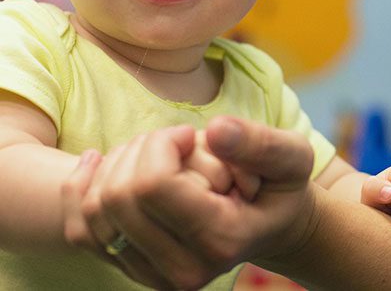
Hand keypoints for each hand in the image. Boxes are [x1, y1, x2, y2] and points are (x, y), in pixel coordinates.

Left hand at [61, 119, 316, 289]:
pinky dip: (84, 187)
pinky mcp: (132, 269)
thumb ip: (259, 142)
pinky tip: (100, 160)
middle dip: (141, 151)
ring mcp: (153, 276)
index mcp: (222, 240)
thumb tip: (216, 130)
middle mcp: (183, 270)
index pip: (154, 185)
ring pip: (97, 209)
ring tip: (156, 154)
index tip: (190, 133)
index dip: (162, 144)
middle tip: (176, 141)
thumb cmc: (282, 186)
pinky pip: (82, 229)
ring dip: (118, 165)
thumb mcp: (292, 156)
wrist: (272, 225)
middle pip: (119, 197)